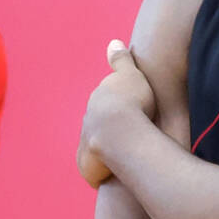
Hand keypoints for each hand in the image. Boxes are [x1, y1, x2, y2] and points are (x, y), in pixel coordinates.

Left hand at [77, 40, 157, 187]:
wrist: (120, 131)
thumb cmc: (132, 102)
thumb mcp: (131, 74)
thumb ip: (122, 59)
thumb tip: (113, 41)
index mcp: (98, 101)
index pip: (105, 106)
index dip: (119, 111)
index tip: (130, 115)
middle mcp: (87, 121)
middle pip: (96, 127)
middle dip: (108, 132)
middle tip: (129, 139)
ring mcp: (85, 143)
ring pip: (94, 148)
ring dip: (106, 153)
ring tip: (125, 160)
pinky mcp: (86, 165)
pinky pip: (93, 170)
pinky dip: (102, 173)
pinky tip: (115, 177)